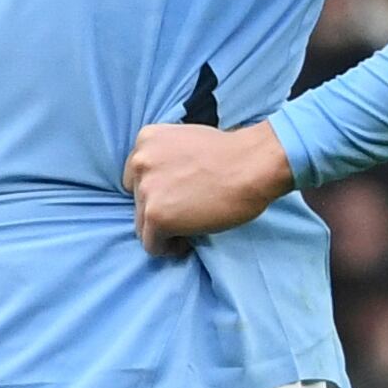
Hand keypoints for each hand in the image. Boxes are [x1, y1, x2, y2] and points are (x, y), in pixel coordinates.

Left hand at [126, 118, 293, 257]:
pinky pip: (152, 245)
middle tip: (187, 212)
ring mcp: (145, 190)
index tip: (177, 197)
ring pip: (142, 225)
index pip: (136, 177)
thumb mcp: (185, 141)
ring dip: (165, 229)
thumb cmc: (231, 154)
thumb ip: (166, 159)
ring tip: (191, 226)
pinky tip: (189, 238)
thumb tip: (163, 184)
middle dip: (160, 209)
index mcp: (146, 140)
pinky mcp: (156, 215)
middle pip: (137, 202)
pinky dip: (169, 247)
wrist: (251, 164)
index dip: (157, 191)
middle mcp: (139, 162)